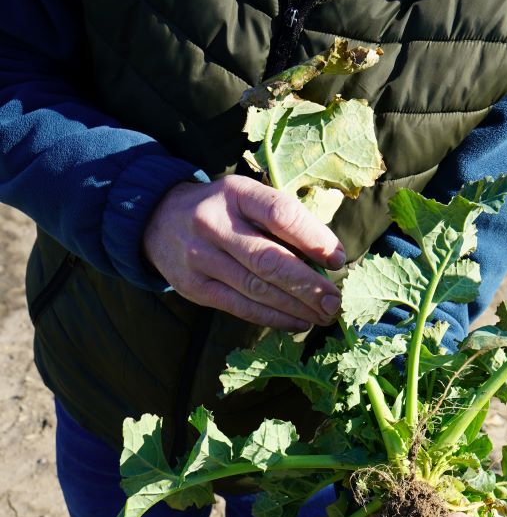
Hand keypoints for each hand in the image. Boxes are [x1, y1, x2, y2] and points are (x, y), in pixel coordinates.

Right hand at [142, 176, 345, 330]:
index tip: (338, 259)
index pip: (280, 214)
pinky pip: (241, 307)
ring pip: (256, 288)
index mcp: (236, 193)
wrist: (157, 220)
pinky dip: (274, 318)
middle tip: (335, 303)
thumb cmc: (223, 210)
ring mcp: (201, 257)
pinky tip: (299, 323)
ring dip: (296, 307)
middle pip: (269, 259)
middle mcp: (215, 223)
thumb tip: (328, 261)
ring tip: (324, 316)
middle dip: (308, 285)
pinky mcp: (194, 287)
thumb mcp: (247, 198)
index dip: (313, 238)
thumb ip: (282, 222)